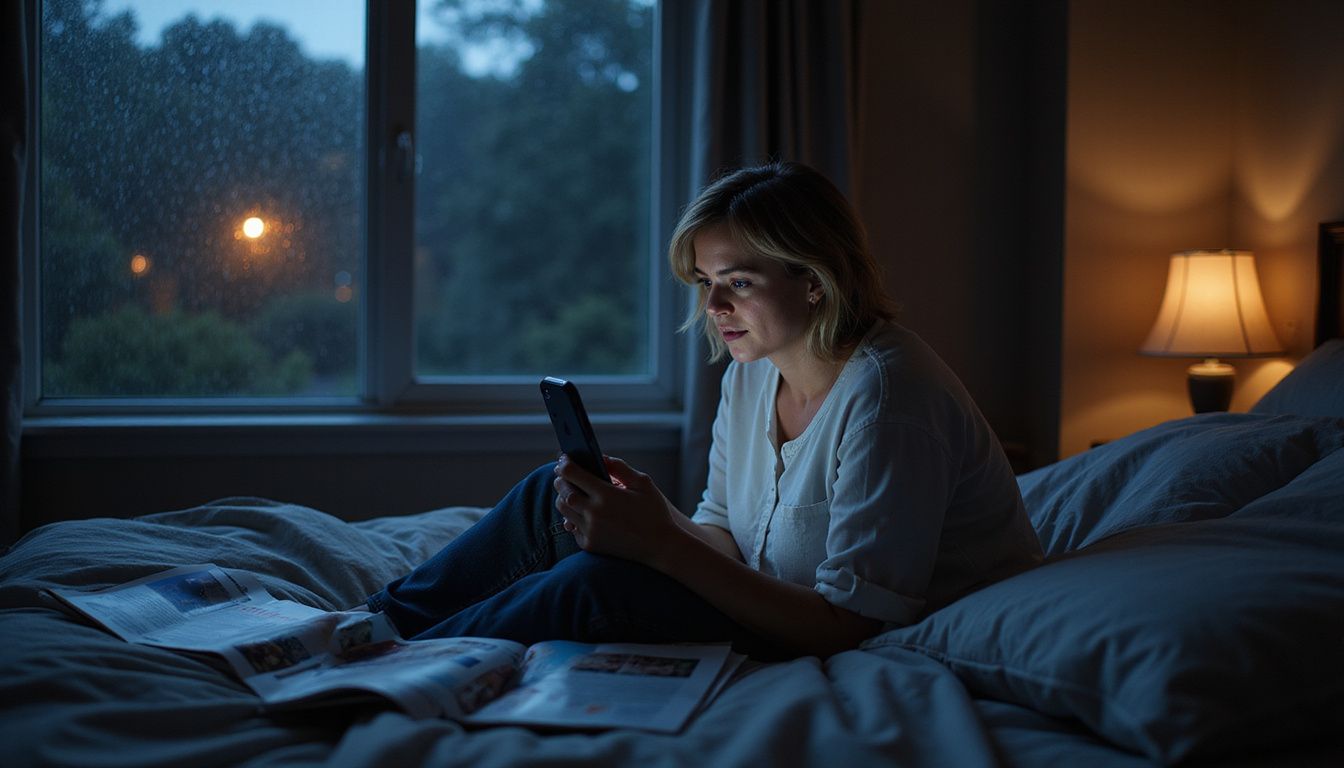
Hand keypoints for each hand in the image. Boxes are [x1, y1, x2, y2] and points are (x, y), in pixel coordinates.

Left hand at [552, 454, 682, 565]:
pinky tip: (579, 510)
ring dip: (563, 497)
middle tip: (562, 474)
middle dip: (560, 480)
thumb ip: (620, 467)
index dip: (564, 464)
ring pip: (564, 510)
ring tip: (570, 491)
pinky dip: (572, 517)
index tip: (563, 460)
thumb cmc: (654, 511)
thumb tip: (600, 458)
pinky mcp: (590, 545)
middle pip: (563, 492)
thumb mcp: (643, 483)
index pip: (572, 474)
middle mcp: (594, 513)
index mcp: (606, 494)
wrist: (661, 546)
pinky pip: (572, 527)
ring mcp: (590, 531)